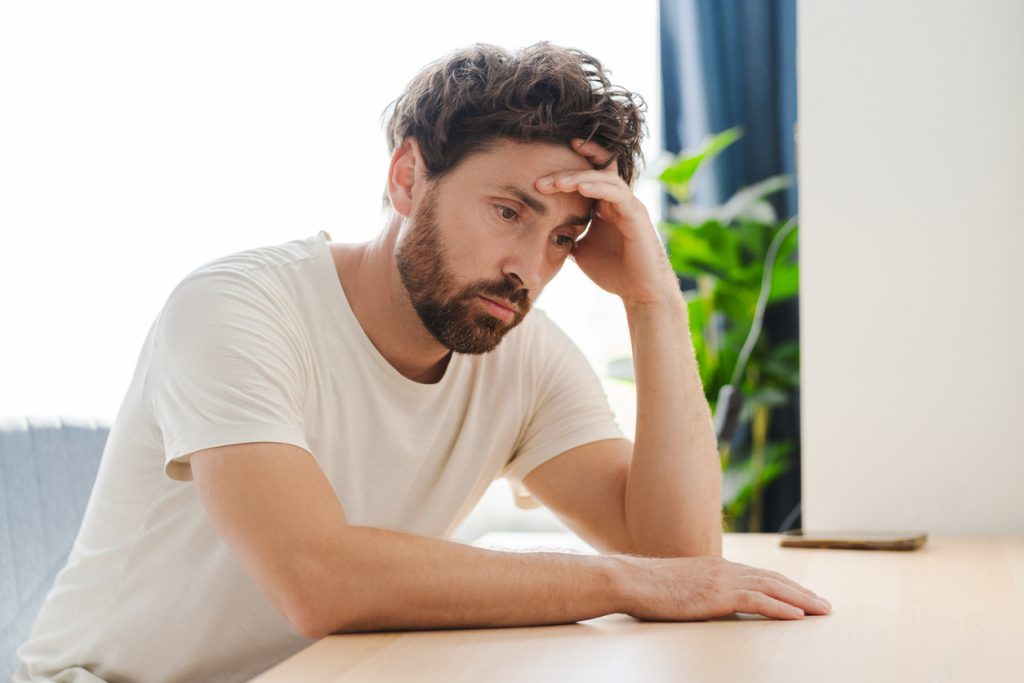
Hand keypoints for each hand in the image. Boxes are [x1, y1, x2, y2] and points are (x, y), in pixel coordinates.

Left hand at [534, 138, 679, 305]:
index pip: (586, 176)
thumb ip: (567, 238)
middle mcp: (616, 200)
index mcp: (603, 206)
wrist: (639, 292)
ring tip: (558, 183)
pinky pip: (618, 193)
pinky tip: (582, 187)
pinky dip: (599, 187)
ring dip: (579, 177)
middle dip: (566, 173)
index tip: (539, 175)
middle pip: (593, 170)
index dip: (566, 170)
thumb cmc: (614, 271)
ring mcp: (627, 205)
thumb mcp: (581, 252)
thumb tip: (542, 235)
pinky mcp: (636, 214)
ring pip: (604, 177)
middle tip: (541, 182)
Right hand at [618, 554, 832, 620]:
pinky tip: (798, 615)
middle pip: (773, 579)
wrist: (630, 579)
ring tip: (821, 610)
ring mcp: (722, 580)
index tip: (803, 596)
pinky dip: (780, 607)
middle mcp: (724, 569)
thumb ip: (698, 592)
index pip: (759, 576)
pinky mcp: (717, 594)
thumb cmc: (646, 588)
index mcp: (716, 568)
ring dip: (801, 600)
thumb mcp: (679, 587)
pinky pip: (757, 601)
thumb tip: (705, 604)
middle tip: (825, 605)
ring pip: (772, 588)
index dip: (785, 585)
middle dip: (801, 592)